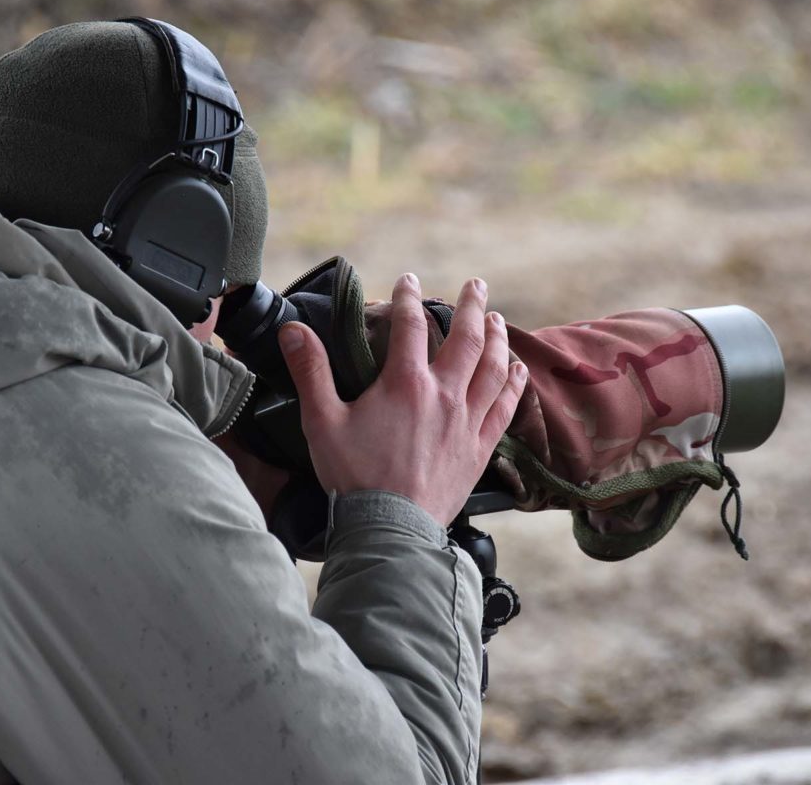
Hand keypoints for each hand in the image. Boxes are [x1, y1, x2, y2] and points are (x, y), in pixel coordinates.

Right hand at [277, 273, 527, 526]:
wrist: (391, 528)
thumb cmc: (353, 478)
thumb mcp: (321, 422)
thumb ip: (311, 371)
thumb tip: (293, 329)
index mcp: (404, 384)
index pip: (410, 325)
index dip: (408, 298)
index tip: (409, 280)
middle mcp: (443, 395)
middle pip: (466, 338)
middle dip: (472, 306)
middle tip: (477, 284)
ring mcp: (466, 421)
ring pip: (492, 368)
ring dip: (497, 338)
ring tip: (497, 319)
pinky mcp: (480, 448)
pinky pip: (506, 407)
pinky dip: (514, 384)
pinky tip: (518, 370)